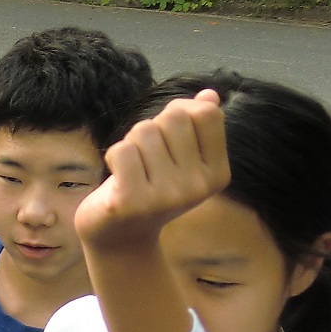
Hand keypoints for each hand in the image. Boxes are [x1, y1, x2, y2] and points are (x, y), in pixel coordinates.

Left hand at [75, 90, 226, 250]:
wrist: (120, 236)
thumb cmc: (150, 187)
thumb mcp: (181, 158)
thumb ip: (196, 126)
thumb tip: (210, 95)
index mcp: (217, 174)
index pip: (206, 113)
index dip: (181, 113)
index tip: (170, 138)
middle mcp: (197, 187)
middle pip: (173, 117)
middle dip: (153, 129)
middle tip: (146, 159)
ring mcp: (166, 197)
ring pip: (144, 130)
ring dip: (131, 144)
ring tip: (133, 171)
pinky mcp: (133, 202)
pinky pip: (122, 149)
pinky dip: (113, 157)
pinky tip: (118, 180)